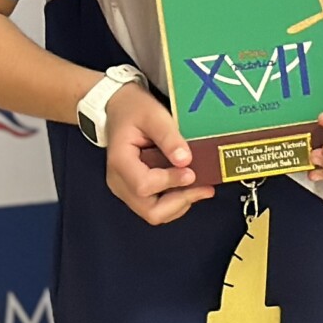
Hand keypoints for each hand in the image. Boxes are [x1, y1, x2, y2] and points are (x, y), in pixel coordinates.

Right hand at [103, 86, 213, 223]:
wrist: (119, 109)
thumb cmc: (134, 110)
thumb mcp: (153, 115)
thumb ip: (168, 137)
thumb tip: (185, 160)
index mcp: (120, 162)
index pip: (144, 185)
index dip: (170, 182)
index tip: (191, 172)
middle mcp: (119, 182)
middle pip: (150, 211)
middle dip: (180, 201)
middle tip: (204, 187)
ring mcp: (126, 190)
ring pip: (154, 214)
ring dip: (180, 204)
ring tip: (202, 187)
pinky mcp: (134, 191)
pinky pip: (155, 207)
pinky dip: (175, 201)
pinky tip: (189, 187)